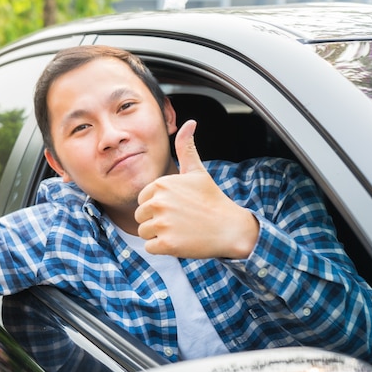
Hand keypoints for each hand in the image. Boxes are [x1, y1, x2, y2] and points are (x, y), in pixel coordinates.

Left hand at [134, 120, 258, 258]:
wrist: (230, 228)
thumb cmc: (211, 200)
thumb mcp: (197, 172)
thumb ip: (186, 148)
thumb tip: (189, 123)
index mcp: (161, 184)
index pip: (143, 200)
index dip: (157, 206)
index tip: (177, 207)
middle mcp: (158, 202)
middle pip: (140, 217)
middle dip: (156, 221)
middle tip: (180, 220)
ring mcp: (162, 224)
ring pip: (144, 232)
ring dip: (158, 235)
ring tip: (180, 230)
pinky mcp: (166, 244)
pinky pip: (150, 248)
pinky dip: (163, 248)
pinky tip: (180, 241)